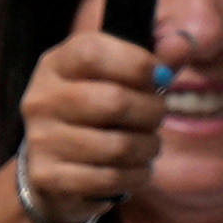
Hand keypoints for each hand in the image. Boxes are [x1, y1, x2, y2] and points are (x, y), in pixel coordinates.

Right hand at [12, 30, 161, 222]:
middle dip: (152, 112)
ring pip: (118, 146)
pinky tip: (135, 170)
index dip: (136, 63)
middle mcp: (41, 98)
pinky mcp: (48, 175)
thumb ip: (147, 64)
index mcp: (56, 64)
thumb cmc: (95, 115)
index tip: (160, 77)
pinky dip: (135, 176)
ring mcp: (41, 138)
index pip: (92, 52)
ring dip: (148, 149)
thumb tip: (182, 44)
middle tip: (157, 117)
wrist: (52, 169)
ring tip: (148, 146)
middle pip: (114, 101)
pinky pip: (109, 178)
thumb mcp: (115, 81)